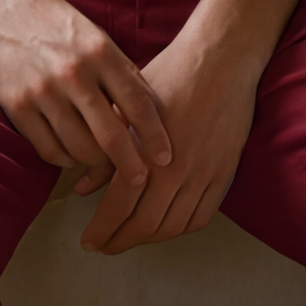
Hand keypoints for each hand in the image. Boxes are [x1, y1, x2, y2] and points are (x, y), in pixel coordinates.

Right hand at [0, 0, 171, 195]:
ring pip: (80, 149)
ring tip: (101, 163)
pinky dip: (64, 159)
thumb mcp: (90, 32)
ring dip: (95, 163)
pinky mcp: (16, 106)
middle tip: (140, 178)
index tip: (166, 157)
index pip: (138, 103)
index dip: (155, 135)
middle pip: (112, 136)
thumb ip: (116, 68)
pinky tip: (70, 154)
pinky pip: (48, 150)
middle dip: (131, 165)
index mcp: (98, 50)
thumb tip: (147, 108)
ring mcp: (42, 91)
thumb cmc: (47, 16)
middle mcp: (73, 72)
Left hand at [80, 27, 258, 253]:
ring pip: (173, 226)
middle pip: (145, 224)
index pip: (119, 206)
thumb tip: (82, 189)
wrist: (219, 60)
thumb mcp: (126, 108)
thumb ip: (105, 153)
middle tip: (104, 246)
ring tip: (131, 238)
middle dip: (120, 241)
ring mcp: (203, 174)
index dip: (101, 230)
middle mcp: (174, 169)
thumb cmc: (169, 75)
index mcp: (145, 150)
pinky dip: (181, 229)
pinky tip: (166, 226)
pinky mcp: (223, 173)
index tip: (88, 241)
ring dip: (149, 239)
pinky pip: (201, 216)